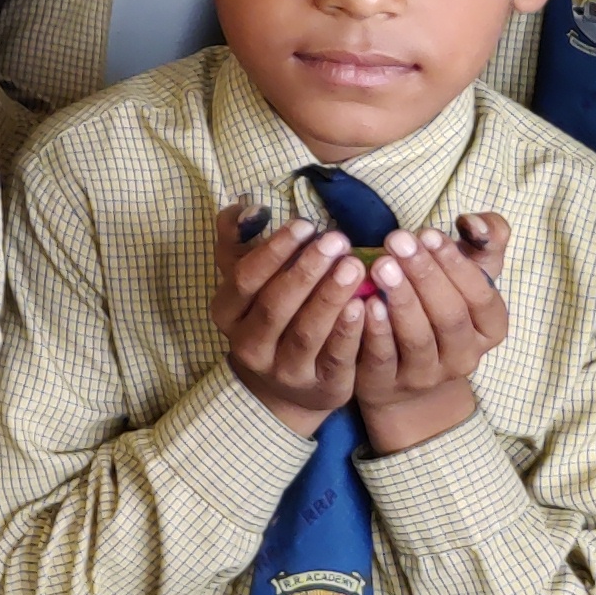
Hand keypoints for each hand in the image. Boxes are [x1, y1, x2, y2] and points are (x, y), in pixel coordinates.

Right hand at [209, 205, 370, 433]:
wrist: (286, 387)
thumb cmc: (270, 317)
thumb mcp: (248, 281)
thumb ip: (241, 240)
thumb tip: (247, 207)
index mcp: (228, 314)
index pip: (245, 280)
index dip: (274, 252)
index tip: (306, 225)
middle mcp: (250, 346)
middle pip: (276, 306)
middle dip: (307, 271)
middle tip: (338, 240)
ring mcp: (285, 371)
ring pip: (307, 333)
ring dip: (331, 296)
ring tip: (356, 265)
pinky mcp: (321, 387)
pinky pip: (337, 357)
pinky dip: (351, 331)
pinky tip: (368, 304)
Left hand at [353, 215, 510, 453]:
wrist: (406, 376)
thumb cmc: (437, 309)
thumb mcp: (466, 276)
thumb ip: (484, 243)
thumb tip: (475, 223)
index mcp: (489, 329)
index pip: (481, 296)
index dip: (456, 264)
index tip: (427, 233)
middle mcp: (465, 356)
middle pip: (450, 316)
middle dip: (425, 275)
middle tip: (397, 240)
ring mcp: (428, 375)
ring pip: (419, 339)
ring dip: (401, 300)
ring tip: (380, 266)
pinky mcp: (390, 384)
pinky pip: (384, 358)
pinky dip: (376, 330)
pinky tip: (363, 302)